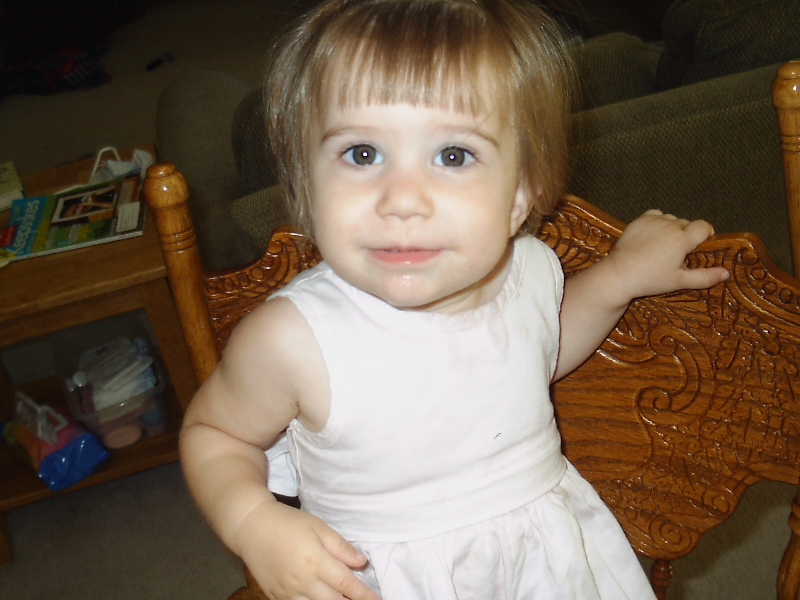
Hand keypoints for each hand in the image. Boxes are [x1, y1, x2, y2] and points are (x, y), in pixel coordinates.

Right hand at [236, 501, 381, 599]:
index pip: (347, 585)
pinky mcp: (276, 597)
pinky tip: (319, 598)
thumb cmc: (288, 523)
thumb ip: (341, 547)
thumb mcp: (318, 527)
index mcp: (315, 561)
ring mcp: (287, 592)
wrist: (251, 527)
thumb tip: (362, 562)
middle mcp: (302, 581)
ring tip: (343, 599)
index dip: (365, 595)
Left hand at [607, 209, 728, 303]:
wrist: (619, 273)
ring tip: (664, 245)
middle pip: (688, 223)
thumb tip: (726, 273)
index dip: (705, 234)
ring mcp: (653, 221)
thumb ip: (705, 276)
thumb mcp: (679, 281)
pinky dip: (658, 222)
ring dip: (673, 228)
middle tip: (678, 252)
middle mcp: (670, 225)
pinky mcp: (639, 220)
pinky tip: (654, 235)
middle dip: (687, 235)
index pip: (704, 226)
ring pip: (672, 218)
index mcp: (682, 239)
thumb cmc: (650, 279)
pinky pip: (656, 215)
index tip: (700, 246)